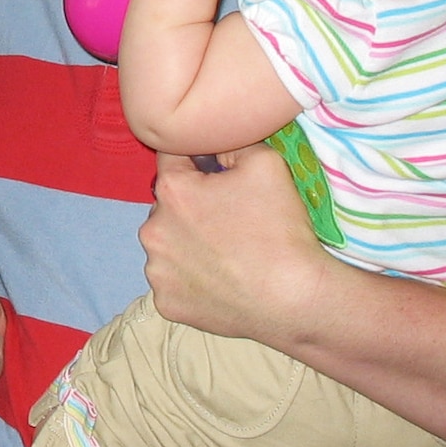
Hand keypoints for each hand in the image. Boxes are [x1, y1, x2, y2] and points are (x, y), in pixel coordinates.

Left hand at [140, 144, 334, 344]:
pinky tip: (219, 280)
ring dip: (187, 243)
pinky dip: (191, 278)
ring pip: (168, 244)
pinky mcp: (165, 303)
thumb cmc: (279, 228)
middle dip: (192, 206)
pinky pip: (174, 281)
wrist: (293, 299)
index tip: (216, 172)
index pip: (172, 158)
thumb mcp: (266, 163)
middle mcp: (152, 230)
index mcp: (171, 191)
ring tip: (226, 254)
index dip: (196, 160)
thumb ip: (231, 143)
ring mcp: (156, 271)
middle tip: (230, 220)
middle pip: (168, 205)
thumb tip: (216, 145)